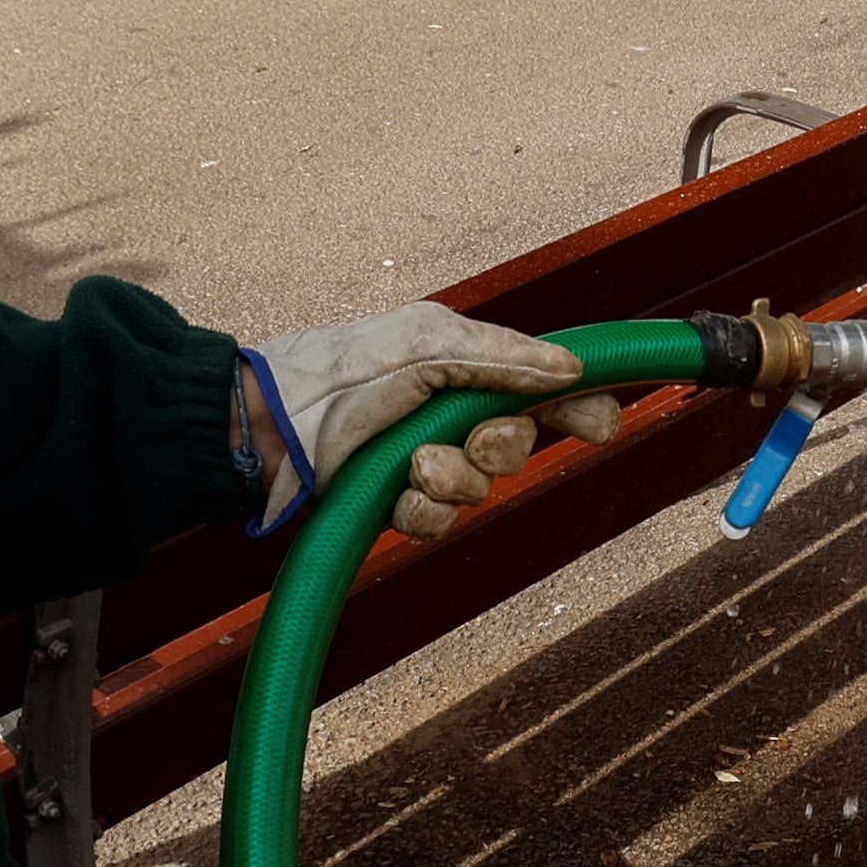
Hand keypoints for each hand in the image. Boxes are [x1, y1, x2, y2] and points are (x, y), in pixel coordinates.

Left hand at [242, 307, 619, 539]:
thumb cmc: (335, 373)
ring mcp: (421, 461)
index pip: (541, 388)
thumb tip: (570, 366)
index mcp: (461, 366)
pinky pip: (438, 522)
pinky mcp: (394, 503)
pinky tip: (393, 496)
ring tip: (412, 465)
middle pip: (516, 446)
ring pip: (477, 490)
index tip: (601, 423)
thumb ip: (501, 355)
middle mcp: (447, 414)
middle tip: (471, 441)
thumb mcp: (424, 344)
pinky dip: (420, 510)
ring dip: (451, 481)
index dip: (576, 407)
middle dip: (499, 448)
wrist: (265, 428)